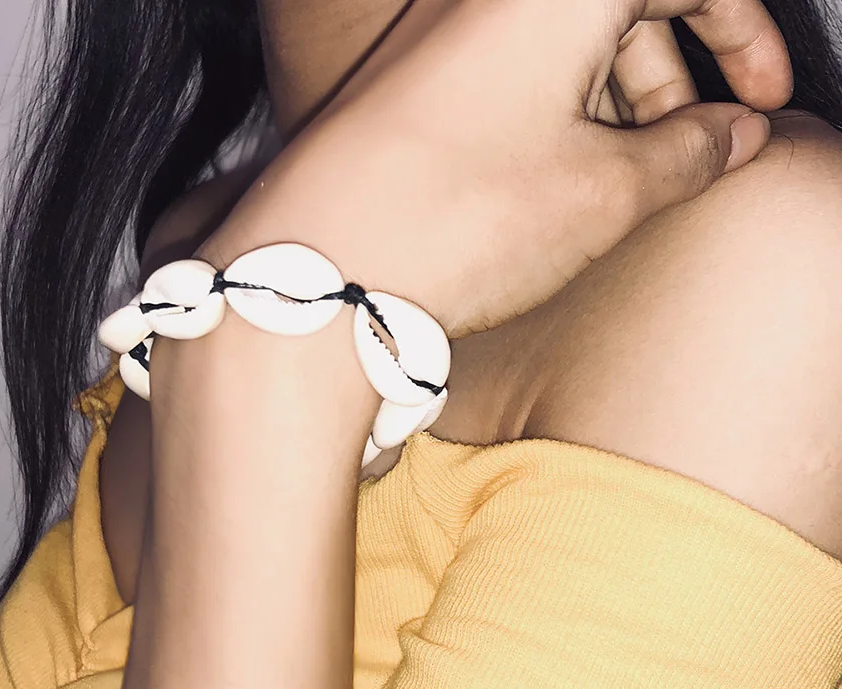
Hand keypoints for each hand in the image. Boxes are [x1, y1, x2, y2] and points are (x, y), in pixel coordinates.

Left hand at [212, 0, 793, 338]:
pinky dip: (545, 115)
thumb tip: (732, 135)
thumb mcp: (605, 194)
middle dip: (670, 75)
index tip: (761, 102)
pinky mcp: (401, 85)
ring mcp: (437, 33)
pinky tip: (551, 178)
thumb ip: (687, 153)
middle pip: (617, 5)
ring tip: (621, 177)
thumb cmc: (461, 220)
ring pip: (555, 45)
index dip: (742, 36)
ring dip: (608, 101)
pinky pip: (499, 78)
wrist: (322, 269)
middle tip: (690, 150)